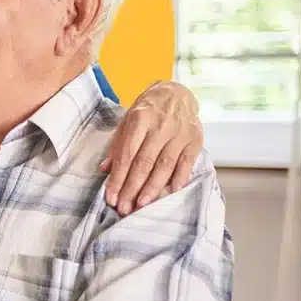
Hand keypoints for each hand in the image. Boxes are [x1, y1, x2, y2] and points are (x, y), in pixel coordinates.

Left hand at [101, 81, 202, 215]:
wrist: (176, 92)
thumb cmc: (147, 109)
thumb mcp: (126, 121)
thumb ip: (116, 145)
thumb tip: (104, 170)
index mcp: (139, 119)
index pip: (126, 154)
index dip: (118, 178)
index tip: (111, 197)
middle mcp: (160, 126)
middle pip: (144, 163)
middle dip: (132, 188)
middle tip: (124, 208)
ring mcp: (180, 132)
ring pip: (164, 166)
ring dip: (152, 189)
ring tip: (141, 205)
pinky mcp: (196, 139)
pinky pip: (186, 163)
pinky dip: (179, 178)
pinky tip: (170, 192)